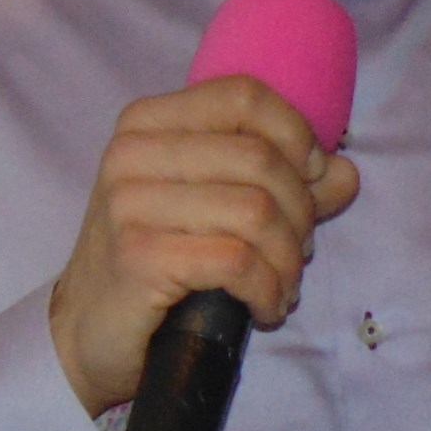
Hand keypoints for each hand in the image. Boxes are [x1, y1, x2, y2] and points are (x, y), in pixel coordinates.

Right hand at [47, 75, 361, 414]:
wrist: (85, 333)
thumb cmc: (155, 263)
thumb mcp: (215, 209)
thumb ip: (281, 184)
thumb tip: (345, 173)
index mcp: (148, 123)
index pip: (244, 97)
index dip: (295, 134)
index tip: (313, 179)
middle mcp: (132, 153)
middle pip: (259, 158)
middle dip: (300, 212)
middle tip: (298, 252)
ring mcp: (129, 204)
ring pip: (255, 212)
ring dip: (288, 259)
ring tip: (284, 284)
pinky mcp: (138, 258)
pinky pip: (236, 261)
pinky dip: (268, 288)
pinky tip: (267, 307)